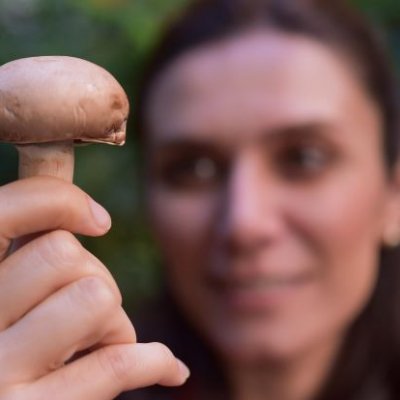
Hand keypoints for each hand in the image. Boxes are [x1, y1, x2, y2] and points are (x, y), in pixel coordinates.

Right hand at [0, 177, 188, 398]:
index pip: (6, 210)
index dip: (60, 201)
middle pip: (65, 254)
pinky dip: (155, 361)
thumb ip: (34, 242)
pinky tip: (172, 369)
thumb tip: (85, 189)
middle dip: (96, 277)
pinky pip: (115, 363)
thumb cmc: (16, 345)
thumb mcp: (13, 288)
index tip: (101, 222)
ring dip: (115, 323)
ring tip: (95, 348)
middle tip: (88, 315)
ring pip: (96, 298)